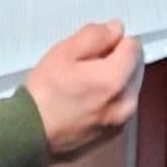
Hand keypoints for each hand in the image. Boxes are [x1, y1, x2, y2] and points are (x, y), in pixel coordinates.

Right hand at [24, 20, 144, 163]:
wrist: (30, 136)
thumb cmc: (43, 96)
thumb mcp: (64, 52)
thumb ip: (95, 36)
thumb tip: (115, 29)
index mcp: (115, 79)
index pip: (134, 46)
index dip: (113, 41)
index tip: (94, 47)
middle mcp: (125, 102)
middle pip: (135, 67)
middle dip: (117, 60)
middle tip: (85, 65)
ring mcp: (121, 121)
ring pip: (129, 87)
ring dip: (114, 79)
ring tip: (82, 83)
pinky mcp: (113, 133)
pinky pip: (120, 106)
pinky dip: (109, 99)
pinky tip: (84, 100)